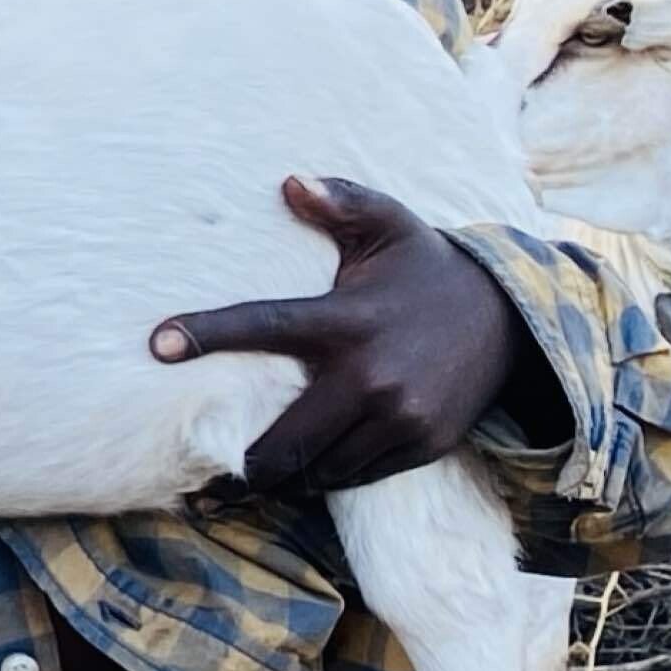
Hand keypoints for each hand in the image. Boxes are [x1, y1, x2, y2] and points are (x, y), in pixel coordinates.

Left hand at [152, 177, 526, 497]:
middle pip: (283, 441)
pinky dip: (325, 480)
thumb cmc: (426, 270)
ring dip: (280, 480)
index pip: (263, 324)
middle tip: (203, 482)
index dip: (208, 333)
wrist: (511, 320)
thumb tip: (291, 182)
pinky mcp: (420, 445)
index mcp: (347, 319)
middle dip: (240, 467)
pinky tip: (301, 479)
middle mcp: (371, 375)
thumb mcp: (390, 226)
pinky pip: (354, 477)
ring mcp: (399, 418)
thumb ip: (341, 202)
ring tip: (242, 488)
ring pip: (317, 470)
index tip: (159, 344)